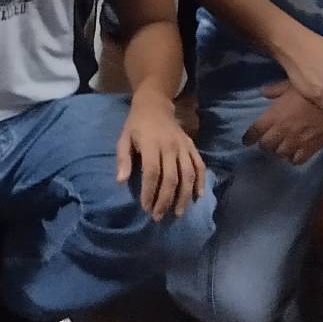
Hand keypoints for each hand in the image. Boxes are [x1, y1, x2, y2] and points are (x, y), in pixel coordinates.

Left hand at [116, 88, 206, 217]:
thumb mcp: (123, 138)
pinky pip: (199, 166)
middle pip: (171, 177)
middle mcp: (170, 146)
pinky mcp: (192, 146)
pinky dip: (201, 182)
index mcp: (151, 144)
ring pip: (187, 175)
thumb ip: (123, 160)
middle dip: (165, 200)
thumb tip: (121, 182)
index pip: (152, 172)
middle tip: (158, 216)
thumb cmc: (136, 125)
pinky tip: (198, 197)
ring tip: (177, 213)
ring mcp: (183, 146)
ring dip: (184, 196)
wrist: (155, 105)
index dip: (149, 192)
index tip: (145, 207)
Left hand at [245, 81, 322, 164]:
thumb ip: (275, 90)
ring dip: (279, 150)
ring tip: (281, 146)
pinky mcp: (311, 148)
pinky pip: (297, 160)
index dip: (249, 137)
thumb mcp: (291, 83)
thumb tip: (263, 92)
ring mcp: (297, 141)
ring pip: (280, 154)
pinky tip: (295, 152)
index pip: (255, 131)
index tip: (246, 140)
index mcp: (274, 115)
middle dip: (265, 143)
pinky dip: (293, 158)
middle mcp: (282, 131)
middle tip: (267, 140)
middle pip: (266, 145)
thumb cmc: (314, 89)